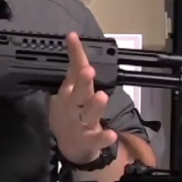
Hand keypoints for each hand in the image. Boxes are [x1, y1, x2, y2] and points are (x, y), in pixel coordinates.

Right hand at [49, 32, 116, 163]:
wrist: (69, 145)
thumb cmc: (71, 112)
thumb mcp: (69, 90)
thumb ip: (75, 70)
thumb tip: (74, 39)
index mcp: (69, 92)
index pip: (73, 70)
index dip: (74, 54)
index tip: (73, 37)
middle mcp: (73, 105)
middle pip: (78, 92)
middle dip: (83, 82)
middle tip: (89, 70)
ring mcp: (80, 123)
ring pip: (88, 113)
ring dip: (94, 106)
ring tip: (102, 96)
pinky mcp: (88, 140)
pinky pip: (96, 139)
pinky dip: (103, 137)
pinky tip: (112, 134)